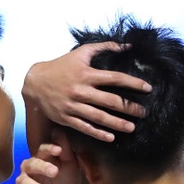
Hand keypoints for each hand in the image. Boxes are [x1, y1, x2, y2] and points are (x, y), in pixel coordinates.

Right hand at [14, 129, 79, 183]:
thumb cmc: (66, 180)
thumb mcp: (70, 165)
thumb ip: (65, 149)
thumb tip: (58, 130)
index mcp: (41, 158)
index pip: (42, 150)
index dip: (49, 149)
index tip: (59, 150)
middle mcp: (29, 169)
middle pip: (30, 164)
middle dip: (42, 167)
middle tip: (55, 172)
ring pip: (24, 183)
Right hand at [22, 41, 150, 142]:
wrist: (35, 82)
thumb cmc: (61, 66)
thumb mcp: (81, 53)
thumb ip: (103, 47)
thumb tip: (125, 46)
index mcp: (87, 74)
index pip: (115, 79)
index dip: (133, 83)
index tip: (147, 89)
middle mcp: (81, 91)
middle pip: (110, 101)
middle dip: (129, 107)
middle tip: (144, 113)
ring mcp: (73, 106)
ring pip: (99, 117)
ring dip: (117, 123)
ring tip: (132, 127)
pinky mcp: (66, 118)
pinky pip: (84, 127)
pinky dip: (98, 133)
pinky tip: (111, 137)